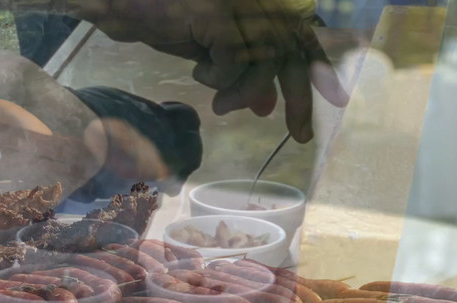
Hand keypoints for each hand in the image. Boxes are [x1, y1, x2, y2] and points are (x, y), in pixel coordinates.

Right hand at [77, 0, 348, 141]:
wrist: (122, 0)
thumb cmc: (161, 19)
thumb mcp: (209, 53)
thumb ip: (240, 71)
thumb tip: (266, 105)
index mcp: (259, 5)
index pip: (299, 35)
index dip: (318, 65)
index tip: (334, 98)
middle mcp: (256, 0)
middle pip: (290, 50)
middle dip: (298, 96)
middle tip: (300, 135)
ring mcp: (239, 3)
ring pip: (262, 61)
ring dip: (242, 92)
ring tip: (220, 105)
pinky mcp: (218, 13)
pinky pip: (233, 61)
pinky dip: (217, 76)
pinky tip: (198, 72)